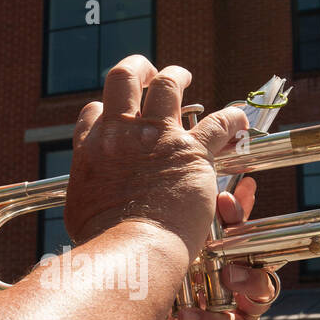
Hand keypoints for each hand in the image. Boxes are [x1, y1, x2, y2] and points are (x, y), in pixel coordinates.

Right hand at [66, 56, 247, 253]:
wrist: (130, 250)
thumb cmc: (104, 243)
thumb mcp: (81, 213)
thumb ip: (89, 195)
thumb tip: (89, 203)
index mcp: (91, 150)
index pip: (95, 112)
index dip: (106, 109)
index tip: (114, 114)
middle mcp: (120, 134)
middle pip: (124, 78)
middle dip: (138, 68)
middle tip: (148, 72)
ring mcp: (156, 138)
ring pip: (168, 84)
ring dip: (177, 75)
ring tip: (183, 76)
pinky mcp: (190, 151)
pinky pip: (217, 122)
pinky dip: (230, 118)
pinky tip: (238, 119)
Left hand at [129, 177, 278, 319]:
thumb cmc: (143, 316)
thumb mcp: (152, 273)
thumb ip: (158, 245)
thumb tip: (144, 203)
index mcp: (216, 262)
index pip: (236, 230)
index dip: (241, 210)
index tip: (235, 192)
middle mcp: (232, 285)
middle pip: (259, 253)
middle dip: (250, 235)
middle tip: (233, 224)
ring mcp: (237, 313)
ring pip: (263, 288)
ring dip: (248, 277)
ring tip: (227, 272)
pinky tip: (186, 316)